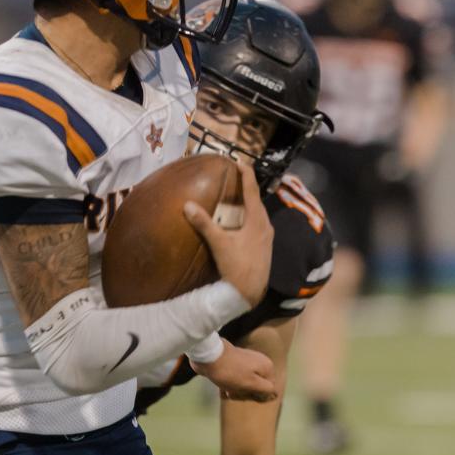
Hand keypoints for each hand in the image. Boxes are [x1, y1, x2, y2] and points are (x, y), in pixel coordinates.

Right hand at [183, 161, 272, 306]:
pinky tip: (238, 223)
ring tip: (234, 198)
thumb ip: (204, 223)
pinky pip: (256, 224)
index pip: (252, 189)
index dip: (246, 174)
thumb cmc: (238, 266)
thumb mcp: (219, 243)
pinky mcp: (264, 246)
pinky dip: (247, 217)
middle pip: (256, 200)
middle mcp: (265, 225)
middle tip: (233, 178)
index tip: (238, 161)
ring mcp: (267, 237)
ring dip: (246, 204)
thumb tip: (187, 205)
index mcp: (257, 220)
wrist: (250, 292)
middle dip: (245, 188)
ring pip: (257, 214)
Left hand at [191, 340, 276, 401]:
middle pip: (257, 384)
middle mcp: (258, 362)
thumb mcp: (252, 383)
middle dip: (246, 392)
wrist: (209, 356)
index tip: (248, 397)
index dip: (259, 394)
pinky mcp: (233, 362)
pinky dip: (229, 384)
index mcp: (266, 366)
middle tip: (236, 395)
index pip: (269, 387)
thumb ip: (266, 388)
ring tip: (227, 393)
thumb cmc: (232, 372)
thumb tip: (275, 393)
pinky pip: (235, 378)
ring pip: (245, 382)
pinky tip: (222, 390)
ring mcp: (245, 361)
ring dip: (236, 390)